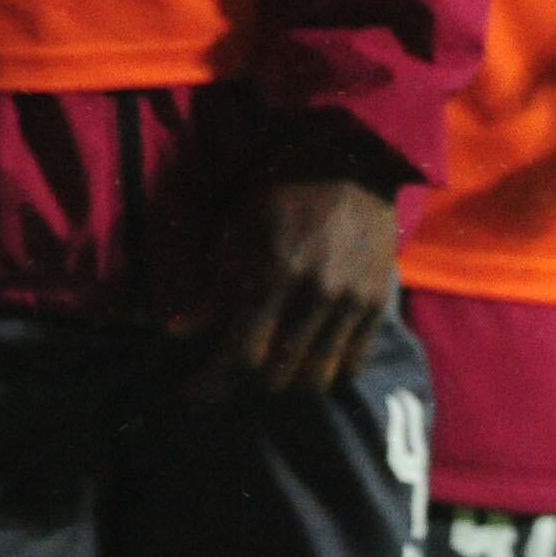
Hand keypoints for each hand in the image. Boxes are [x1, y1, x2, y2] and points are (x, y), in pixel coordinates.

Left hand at [186, 176, 399, 397]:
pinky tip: (307, 358)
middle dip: (247, 382)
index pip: (242, 353)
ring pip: (317, 377)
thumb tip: (177, 332)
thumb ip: (214, 288)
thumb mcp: (238, 230)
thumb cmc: (283, 192)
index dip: (214, 383)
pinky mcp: (377, 305)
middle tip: (229, 374)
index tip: (194, 392)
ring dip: (287, 381)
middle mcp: (316, 295)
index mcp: (274, 273)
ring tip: (269, 369)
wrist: (352, 164)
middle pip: (279, 374)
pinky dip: (326, 371)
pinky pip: (352, 362)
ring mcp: (352, 303)